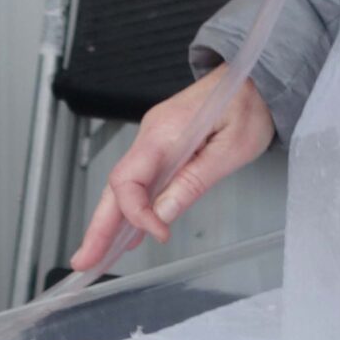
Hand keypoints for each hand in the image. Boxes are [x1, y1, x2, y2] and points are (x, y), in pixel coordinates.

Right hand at [70, 66, 274, 270]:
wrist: (255, 77)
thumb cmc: (249, 105)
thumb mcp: (232, 148)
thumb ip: (194, 181)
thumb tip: (162, 214)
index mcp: (164, 133)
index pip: (129, 180)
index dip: (136, 214)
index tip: (158, 235)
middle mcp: (151, 134)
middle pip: (115, 186)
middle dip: (98, 226)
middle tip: (84, 261)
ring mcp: (154, 139)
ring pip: (123, 185)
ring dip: (109, 220)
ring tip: (97, 255)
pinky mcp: (162, 144)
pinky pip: (138, 179)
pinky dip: (128, 207)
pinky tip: (126, 232)